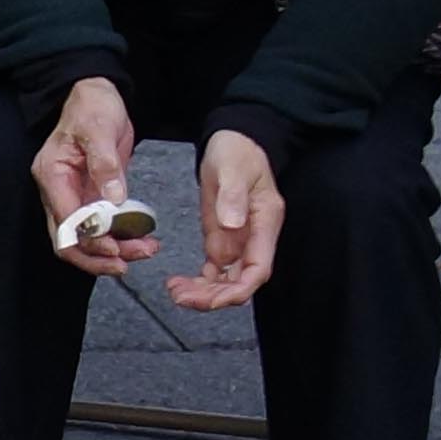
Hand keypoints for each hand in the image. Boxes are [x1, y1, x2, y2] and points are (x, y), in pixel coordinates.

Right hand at [32, 78, 147, 279]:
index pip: (65, 222)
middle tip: (126, 264)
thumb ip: (105, 166)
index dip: (88, 240)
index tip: (115, 248)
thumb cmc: (92, 107)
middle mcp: (58, 192)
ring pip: (86, 239)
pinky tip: (141, 240)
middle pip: (70, 241)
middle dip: (97, 257)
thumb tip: (115, 199)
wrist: (97, 94)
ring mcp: (74, 197)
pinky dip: (119, 237)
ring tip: (144, 251)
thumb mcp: (100, 130)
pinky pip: (101, 227)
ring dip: (112, 251)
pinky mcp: (91, 197)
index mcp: (53, 176)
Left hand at [167, 129, 284, 310]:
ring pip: (226, 281)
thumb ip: (233, 196)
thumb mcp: (232, 168)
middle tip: (181, 297)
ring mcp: (239, 241)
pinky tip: (178, 283)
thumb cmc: (237, 151)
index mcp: (265, 222)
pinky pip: (214, 271)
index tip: (211, 299)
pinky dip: (198, 282)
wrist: (232, 141)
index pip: (258, 269)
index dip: (237, 290)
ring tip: (175, 291)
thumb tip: (232, 224)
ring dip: (203, 293)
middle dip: (213, 297)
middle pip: (240, 282)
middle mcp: (255, 237)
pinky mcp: (224, 240)